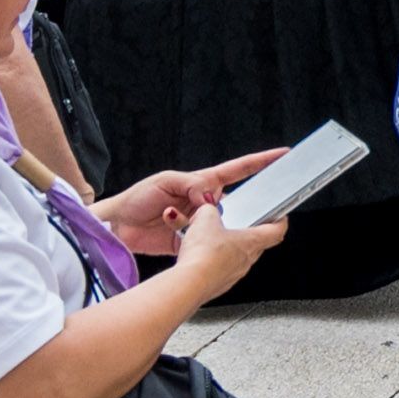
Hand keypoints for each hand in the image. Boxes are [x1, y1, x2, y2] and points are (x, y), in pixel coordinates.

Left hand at [98, 149, 277, 254]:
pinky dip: (192, 241)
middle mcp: (204, 202)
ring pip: (217, 224)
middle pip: (233, 201)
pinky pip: (201, 242)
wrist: (115, 227)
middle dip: (236, 206)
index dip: (261, 162)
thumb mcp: (165, 181)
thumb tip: (211, 197)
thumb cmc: (137, 197)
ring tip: (176, 220)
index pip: (238, 169)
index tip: (283, 155)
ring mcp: (197, 222)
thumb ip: (192, 185)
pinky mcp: (188, 242)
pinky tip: (177, 235)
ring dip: (203, 225)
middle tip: (226, 210)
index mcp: (203, 182)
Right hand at [170, 181, 291, 295]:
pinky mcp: (219, 285)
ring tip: (212, 239)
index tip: (280, 214)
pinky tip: (200, 256)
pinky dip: (214, 262)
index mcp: (252, 242)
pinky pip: (221, 270)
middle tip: (238, 223)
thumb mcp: (205, 219)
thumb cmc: (202, 256)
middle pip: (257, 243)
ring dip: (229, 248)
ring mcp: (234, 275)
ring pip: (237, 257)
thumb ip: (210, 210)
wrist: (188, 286)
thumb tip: (208, 210)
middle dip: (248, 232)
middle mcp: (247, 260)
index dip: (280, 220)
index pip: (278, 230)